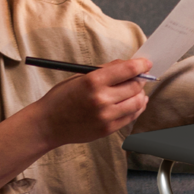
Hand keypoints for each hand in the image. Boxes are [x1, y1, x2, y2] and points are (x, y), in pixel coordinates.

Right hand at [29, 58, 151, 148]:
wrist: (47, 124)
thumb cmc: (62, 98)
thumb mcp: (80, 77)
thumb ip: (105, 70)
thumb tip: (128, 64)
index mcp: (93, 81)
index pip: (127, 70)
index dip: (141, 65)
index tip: (146, 63)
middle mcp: (101, 99)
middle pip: (135, 86)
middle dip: (140, 80)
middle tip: (139, 78)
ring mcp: (105, 116)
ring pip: (137, 103)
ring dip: (140, 95)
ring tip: (136, 92)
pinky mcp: (107, 129)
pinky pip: (131, 117)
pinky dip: (136, 108)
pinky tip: (132, 103)